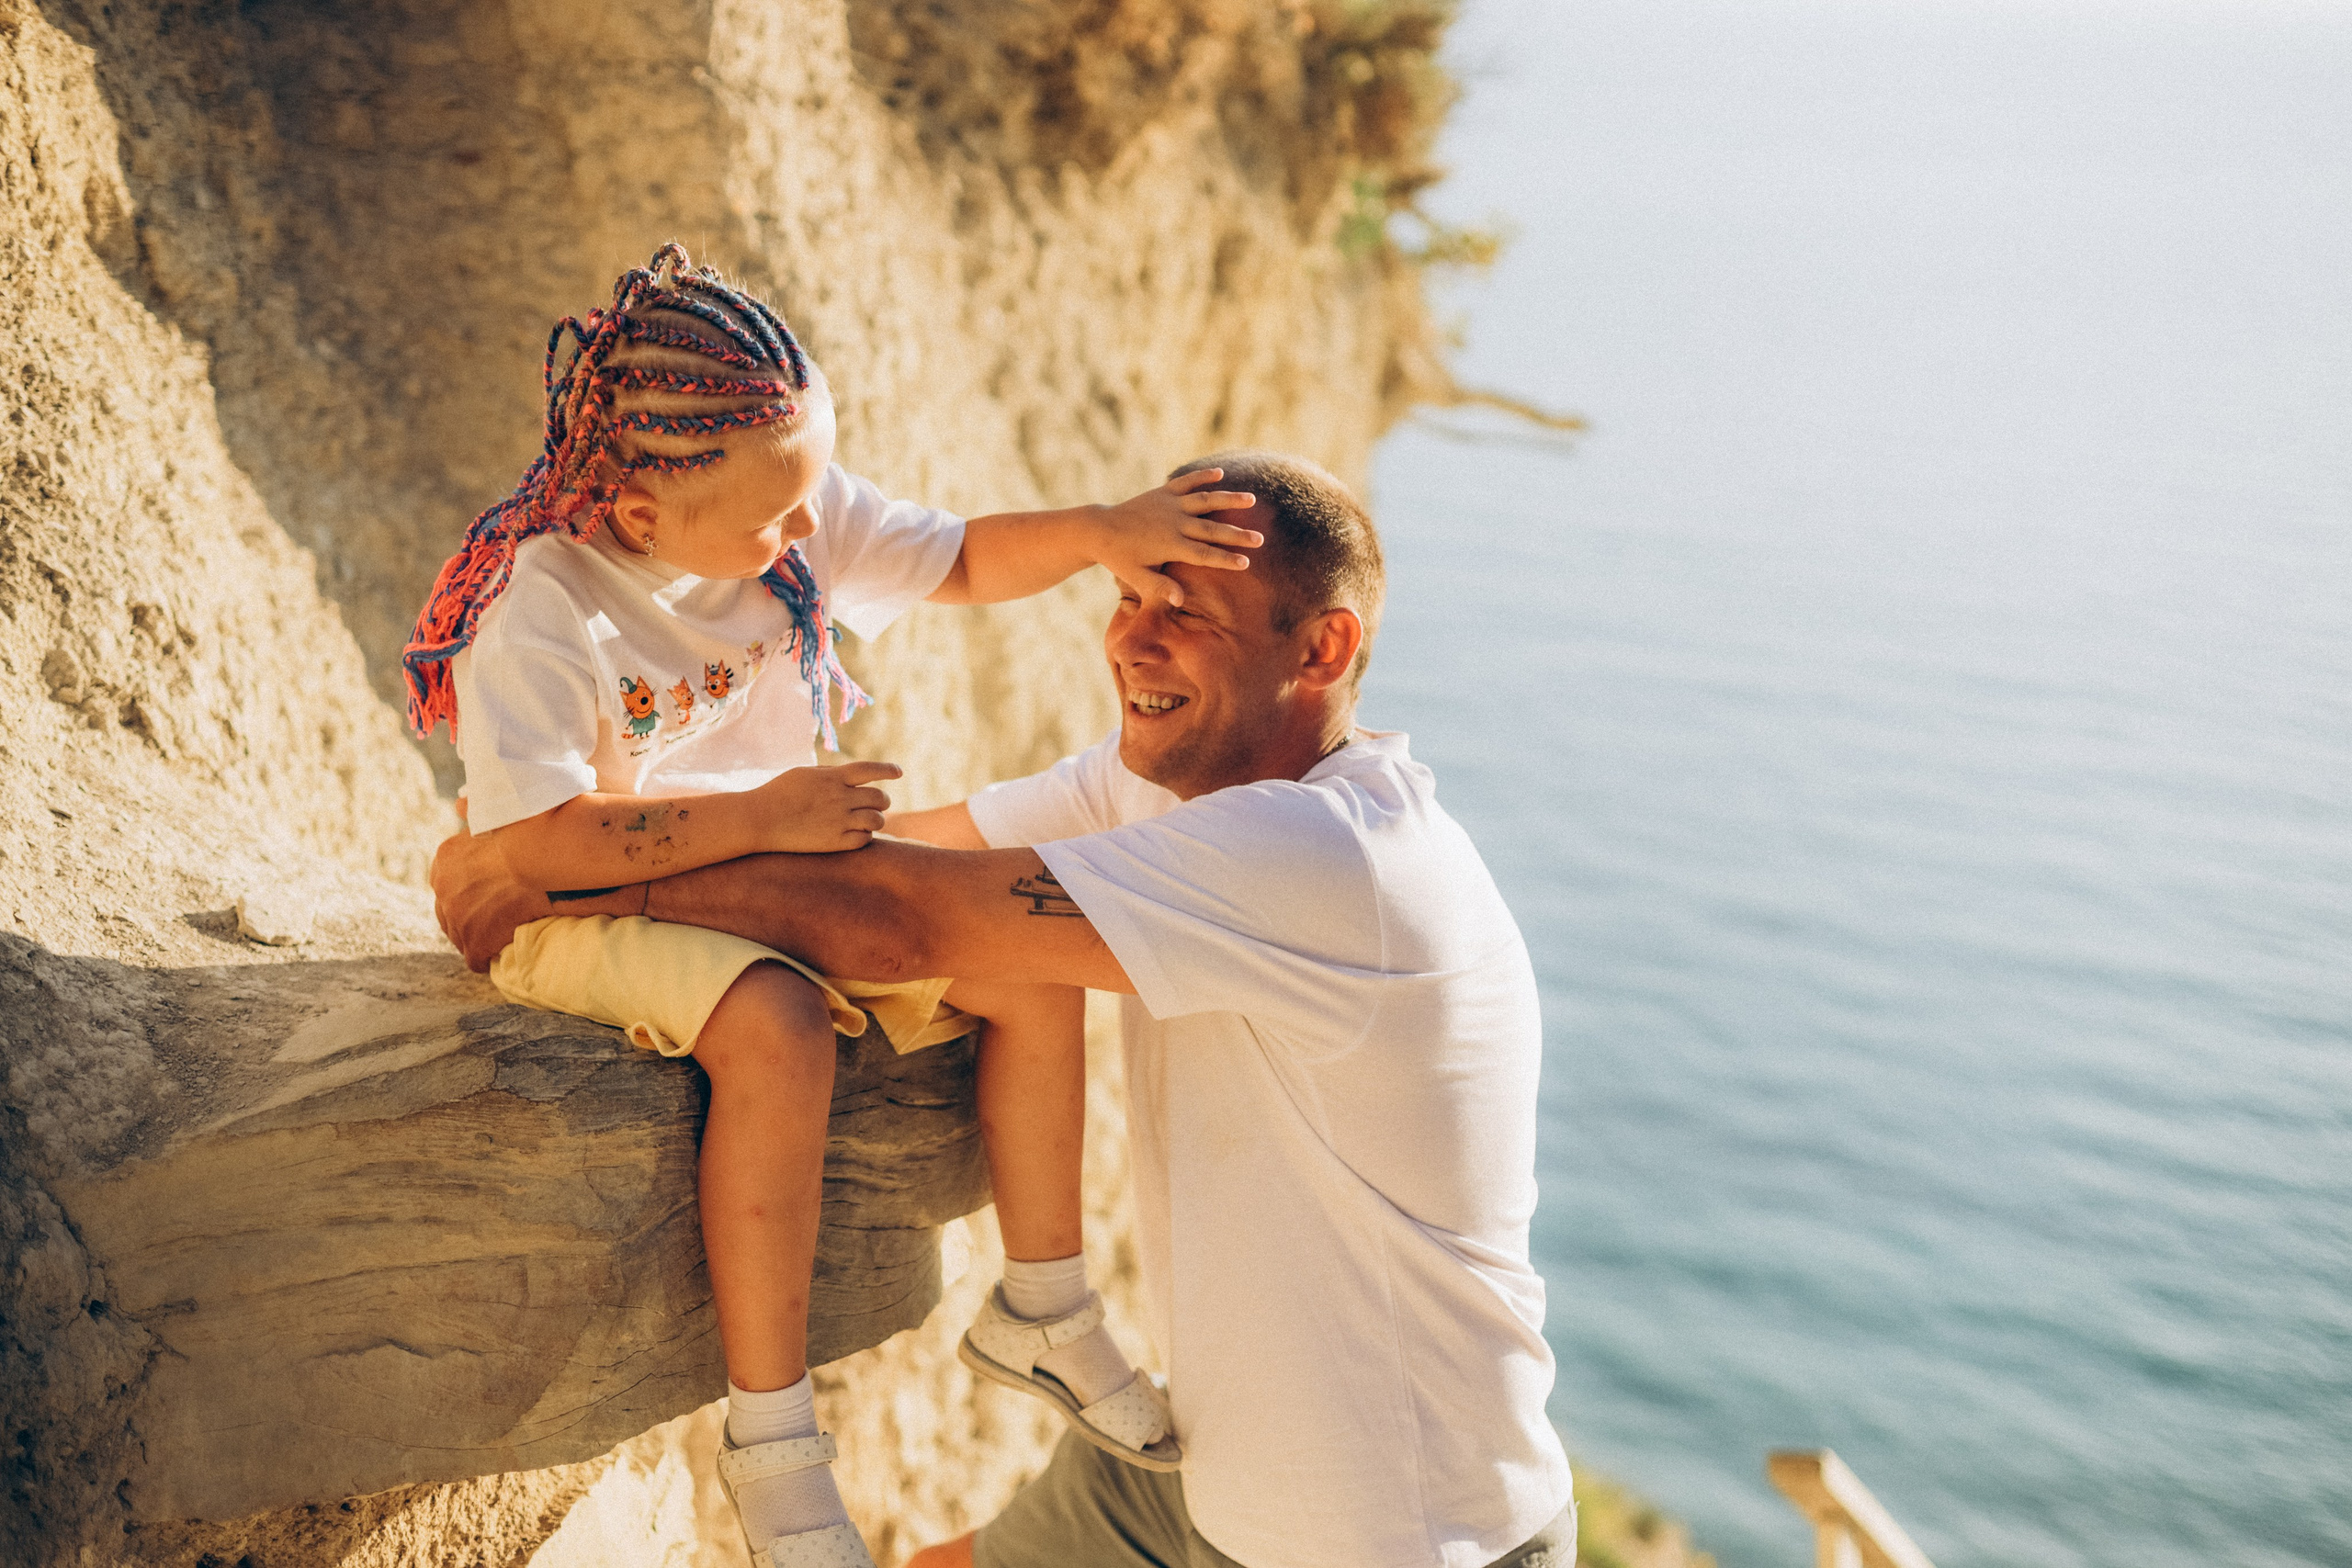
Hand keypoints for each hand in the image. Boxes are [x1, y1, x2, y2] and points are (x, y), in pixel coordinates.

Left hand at [431, 800, 621, 971]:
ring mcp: (456, 917)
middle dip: (469, 915)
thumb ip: (474, 811)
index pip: (448, 883)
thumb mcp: (493, 812)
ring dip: (480, 937)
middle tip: (496, 917)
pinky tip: (504, 952)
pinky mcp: (474, 942)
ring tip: (503, 935)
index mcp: (446, 859)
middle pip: (449, 912)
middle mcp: (443, 889)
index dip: (469, 890)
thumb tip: (460, 804)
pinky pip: (475, 959)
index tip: (487, 893)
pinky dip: (490, 957)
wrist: (543, 855)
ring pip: (461, 937)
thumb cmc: (529, 829)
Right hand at [755, 760, 901, 851]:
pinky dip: (865, 836)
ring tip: (867, 821)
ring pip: (877, 820)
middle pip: (880, 798)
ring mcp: (839, 820)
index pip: (871, 770)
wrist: (759, 819)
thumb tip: (851, 777)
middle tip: (876, 805)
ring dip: (876, 820)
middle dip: (881, 801)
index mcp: (833, 778)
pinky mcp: (835, 842)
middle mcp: (841, 797)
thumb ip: (830, 775)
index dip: (888, 770)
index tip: (898, 772)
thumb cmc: (777, 793)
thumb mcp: (805, 774)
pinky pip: (865, 839)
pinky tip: (856, 835)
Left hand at [1093, 468, 1261, 607]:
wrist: (1099, 529)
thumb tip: (1180, 600)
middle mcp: (1174, 523)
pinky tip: (1220, 474)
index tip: (1246, 564)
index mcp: (1170, 546)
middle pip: (1212, 530)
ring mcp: (1170, 505)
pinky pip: (1186, 482)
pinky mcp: (1163, 492)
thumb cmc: (1120, 558)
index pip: (1204, 555)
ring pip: (1205, 500)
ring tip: (1251, 499)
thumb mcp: (1136, 577)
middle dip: (1237, 535)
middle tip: (1260, 540)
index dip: (1225, 559)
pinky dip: (1202, 476)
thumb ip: (1158, 588)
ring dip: (1229, 499)